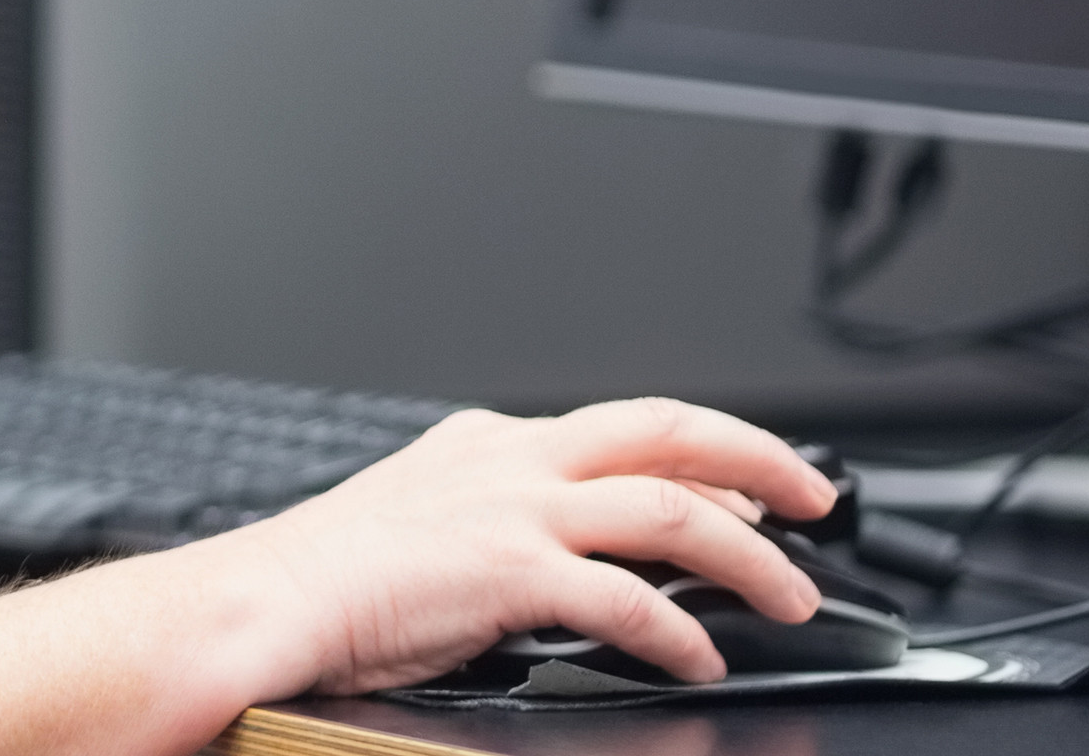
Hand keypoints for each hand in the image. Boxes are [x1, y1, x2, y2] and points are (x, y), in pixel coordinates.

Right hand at [208, 397, 837, 694]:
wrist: (270, 597)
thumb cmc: (333, 578)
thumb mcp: (430, 518)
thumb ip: (503, 519)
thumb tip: (573, 555)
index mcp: (493, 442)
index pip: (628, 428)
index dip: (707, 457)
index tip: (751, 492)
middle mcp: (513, 458)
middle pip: (669, 431)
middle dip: (760, 460)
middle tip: (818, 501)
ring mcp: (514, 509)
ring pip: (671, 509)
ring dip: (749, 557)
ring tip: (790, 597)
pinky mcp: (508, 570)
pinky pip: (626, 600)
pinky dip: (678, 633)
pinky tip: (698, 659)